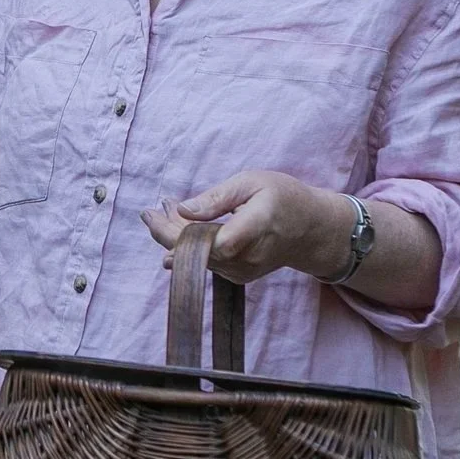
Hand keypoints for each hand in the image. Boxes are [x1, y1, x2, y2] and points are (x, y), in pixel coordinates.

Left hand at [141, 170, 349, 285]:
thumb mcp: (252, 182)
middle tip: (149, 213)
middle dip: (167, 232)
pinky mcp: (238, 276)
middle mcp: (250, 255)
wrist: (311, 230)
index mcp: (257, 226)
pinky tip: (180, 226)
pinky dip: (190, 246)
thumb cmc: (283, 198)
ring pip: (198, 258)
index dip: (183, 236)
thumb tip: (182, 209)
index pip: (217, 242)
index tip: (156, 217)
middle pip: (199, 251)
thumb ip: (218, 197)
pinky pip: (206, 262)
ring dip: (175, 238)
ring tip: (160, 212)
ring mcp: (244, 270)